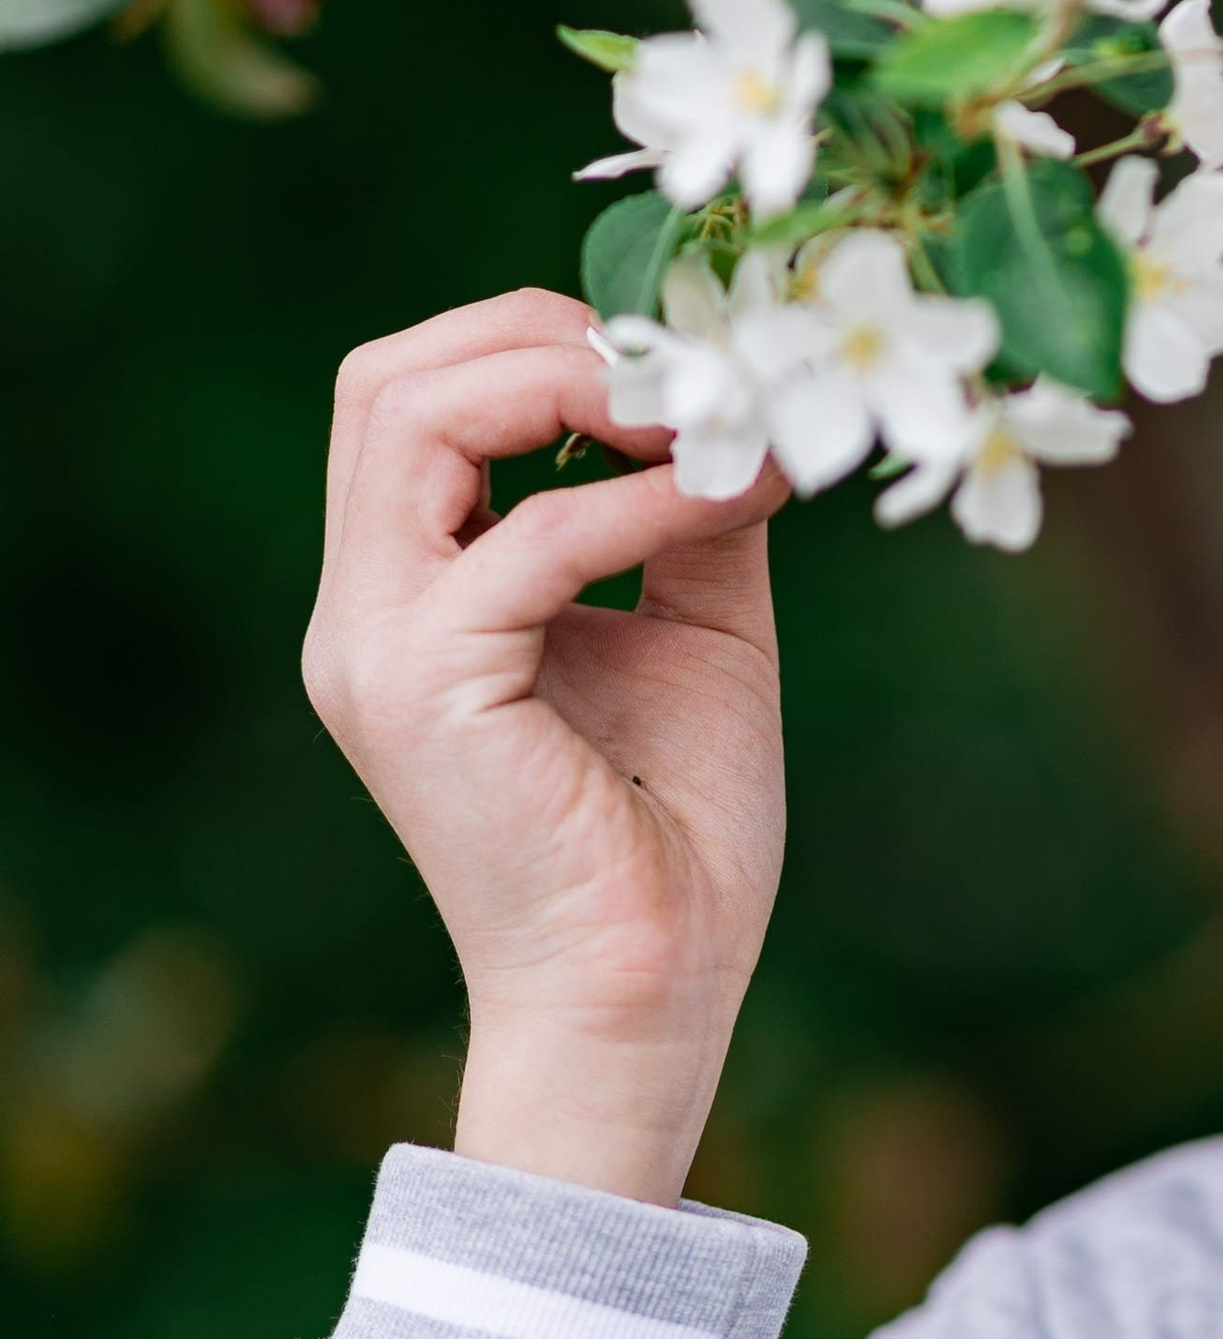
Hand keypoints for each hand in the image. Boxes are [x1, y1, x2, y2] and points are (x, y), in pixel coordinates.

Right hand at [303, 288, 786, 1204]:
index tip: (682, 361)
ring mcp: (377, 650)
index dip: (536, 341)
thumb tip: (743, 405)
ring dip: (568, 385)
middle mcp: (363, 612)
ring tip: (697, 411)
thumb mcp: (698, 635)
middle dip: (541, 337)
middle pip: (386, 381)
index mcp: (408, 596)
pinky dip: (633, 498)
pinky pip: (521, 537)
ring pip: (410, 420)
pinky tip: (728, 497)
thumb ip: (693, 516)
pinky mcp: (425, 691)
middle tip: (684, 364)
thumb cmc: (669, 840)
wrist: (644, 1001)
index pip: (410, 397)